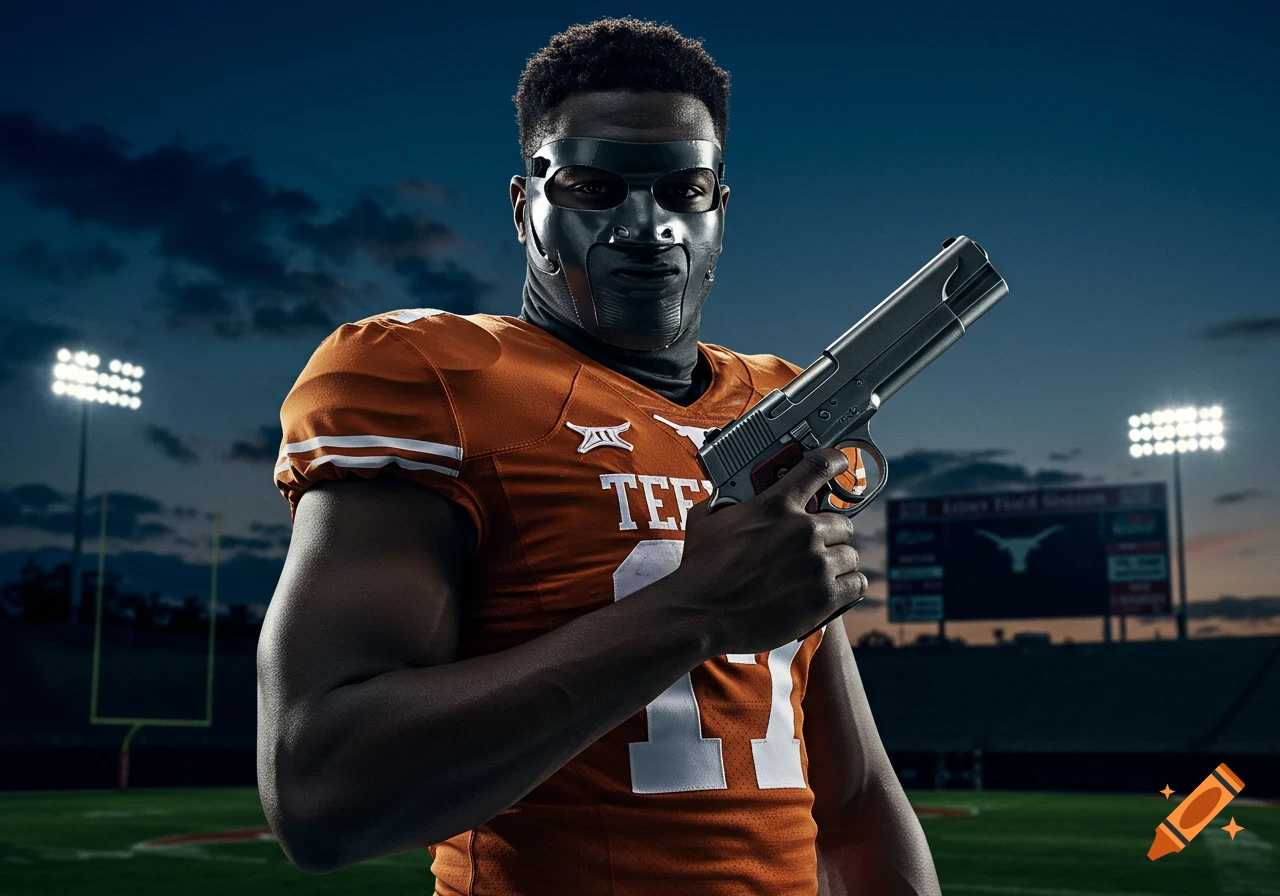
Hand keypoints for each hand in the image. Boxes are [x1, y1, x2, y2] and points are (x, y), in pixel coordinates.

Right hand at [665, 448, 868, 654]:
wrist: (701, 614)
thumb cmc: (700, 570)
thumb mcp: (705, 520)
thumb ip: (724, 500)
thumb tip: (727, 495)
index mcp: (776, 505)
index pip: (818, 467)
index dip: (836, 461)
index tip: (842, 463)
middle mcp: (803, 530)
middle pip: (842, 523)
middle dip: (830, 536)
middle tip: (811, 550)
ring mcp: (816, 563)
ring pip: (850, 555)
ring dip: (837, 565)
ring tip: (815, 576)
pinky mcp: (825, 596)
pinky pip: (857, 584)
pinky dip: (847, 588)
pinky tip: (831, 592)